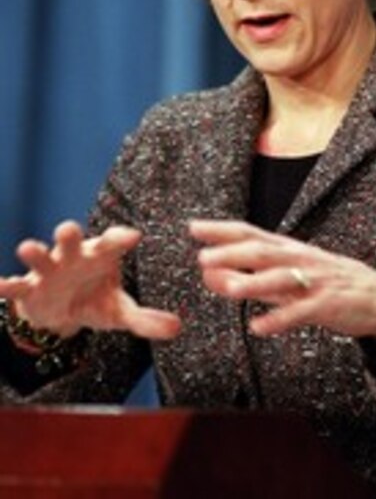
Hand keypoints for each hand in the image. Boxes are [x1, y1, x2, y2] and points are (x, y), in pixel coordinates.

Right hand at [0, 220, 180, 340]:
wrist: (63, 313)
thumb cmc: (97, 301)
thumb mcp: (121, 313)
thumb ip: (146, 320)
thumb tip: (177, 328)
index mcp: (101, 256)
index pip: (113, 242)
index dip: (121, 237)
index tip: (134, 236)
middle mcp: (74, 256)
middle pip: (72, 240)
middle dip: (69, 234)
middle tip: (68, 228)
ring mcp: (50, 270)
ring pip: (41, 257)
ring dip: (35, 252)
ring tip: (27, 247)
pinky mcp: (29, 288)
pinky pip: (16, 286)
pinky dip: (6, 286)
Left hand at [189, 219, 375, 337]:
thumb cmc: (325, 284)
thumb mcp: (285, 279)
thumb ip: (248, 278)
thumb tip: (208, 275)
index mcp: (287, 249)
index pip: (250, 233)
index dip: (222, 230)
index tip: (193, 227)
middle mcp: (299, 259)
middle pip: (262, 252)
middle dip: (232, 254)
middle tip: (203, 258)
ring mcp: (315, 280)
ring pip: (282, 278)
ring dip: (254, 283)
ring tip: (229, 288)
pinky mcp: (329, 304)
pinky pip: (302, 311)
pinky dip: (280, 319)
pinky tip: (259, 327)